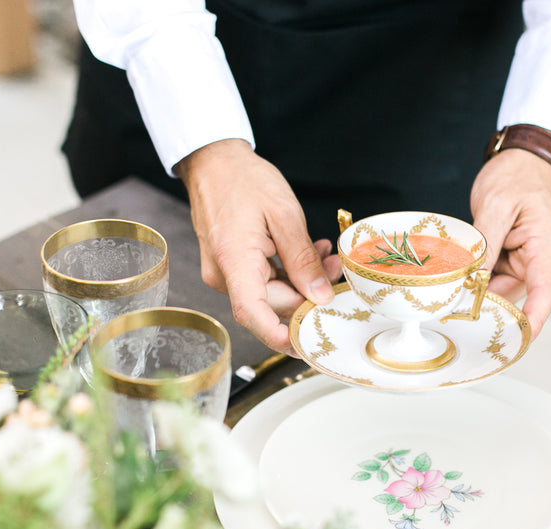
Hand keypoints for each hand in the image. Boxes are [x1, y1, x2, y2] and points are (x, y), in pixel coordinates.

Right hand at [175, 139, 341, 352]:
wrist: (213, 161)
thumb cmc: (243, 179)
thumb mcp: (284, 213)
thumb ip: (302, 259)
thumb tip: (320, 296)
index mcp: (233, 260)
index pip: (254, 314)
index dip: (281, 337)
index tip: (308, 346)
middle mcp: (224, 274)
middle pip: (272, 305)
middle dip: (308, 295)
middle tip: (336, 272)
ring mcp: (226, 272)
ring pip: (272, 294)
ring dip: (302, 281)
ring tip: (325, 256)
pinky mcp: (232, 267)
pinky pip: (264, 281)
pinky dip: (288, 272)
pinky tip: (308, 254)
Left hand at [470, 149, 550, 337]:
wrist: (523, 158)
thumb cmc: (517, 175)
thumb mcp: (496, 205)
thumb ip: (486, 243)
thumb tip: (473, 279)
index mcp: (546, 248)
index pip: (545, 294)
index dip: (532, 321)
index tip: (517, 341)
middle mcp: (539, 259)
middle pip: (515, 297)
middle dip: (486, 304)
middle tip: (453, 306)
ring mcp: (525, 259)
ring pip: (499, 288)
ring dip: (477, 289)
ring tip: (451, 284)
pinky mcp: (510, 256)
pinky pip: (492, 275)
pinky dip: (475, 276)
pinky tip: (456, 273)